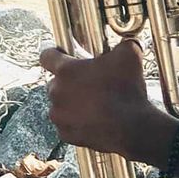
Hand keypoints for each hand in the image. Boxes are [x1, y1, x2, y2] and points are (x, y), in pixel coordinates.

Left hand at [40, 40, 167, 160]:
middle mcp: (56, 92)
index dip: (54, 53)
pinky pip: (67, 125)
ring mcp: (59, 115)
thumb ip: (123, 44)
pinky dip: (77, 123)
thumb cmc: (126, 89)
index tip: (61, 55)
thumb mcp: (129, 55)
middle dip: (69, 83)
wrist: (131, 127)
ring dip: (72, 103)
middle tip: (89, 84)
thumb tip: (127, 43)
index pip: (47, 56)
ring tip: (93, 104)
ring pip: (60, 105)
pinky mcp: (65, 134)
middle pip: (55, 83)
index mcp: (66, 71)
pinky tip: (93, 120)